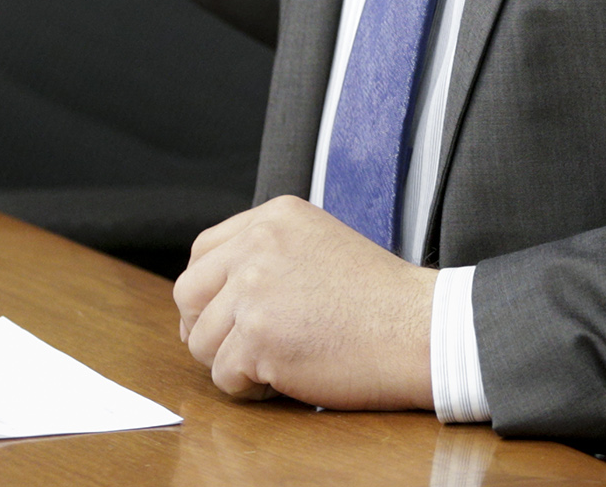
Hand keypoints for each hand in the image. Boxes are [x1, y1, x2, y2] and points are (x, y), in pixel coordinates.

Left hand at [174, 195, 435, 409]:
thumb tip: (214, 293)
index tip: (223, 314)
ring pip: (200, 339)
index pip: (202, 250)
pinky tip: (284, 378)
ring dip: (229, 360)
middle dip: (204, 326)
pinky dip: (249, 388)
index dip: (206, 290)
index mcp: (274, 217)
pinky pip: (224, 375)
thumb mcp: (319, 243)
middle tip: (237, 347)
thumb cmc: (379, 298)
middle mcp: (258, 244)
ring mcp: (254, 289)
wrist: (418, 328)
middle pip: (188, 292)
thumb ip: (268, 253)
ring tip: (274, 362)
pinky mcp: (258, 337)